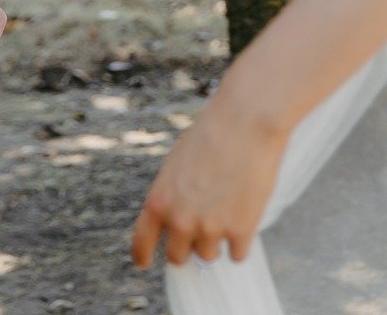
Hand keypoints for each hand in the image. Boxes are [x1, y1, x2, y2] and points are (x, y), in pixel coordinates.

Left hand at [130, 82, 288, 268]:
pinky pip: (237, 254)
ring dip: (215, 240)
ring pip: (208, 256)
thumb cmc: (211, 135)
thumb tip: (177, 224)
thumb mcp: (177, 165)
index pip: (141, 242)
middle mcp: (180, 220)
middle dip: (186, 246)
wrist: (245, 122)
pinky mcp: (240, 232)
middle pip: (177, 257)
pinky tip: (244, 214)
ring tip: (226, 208)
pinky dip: (240, 240)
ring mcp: (210, 229)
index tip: (145, 262)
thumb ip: (173, 197)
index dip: (142, 255)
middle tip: (199, 228)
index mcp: (159, 200)